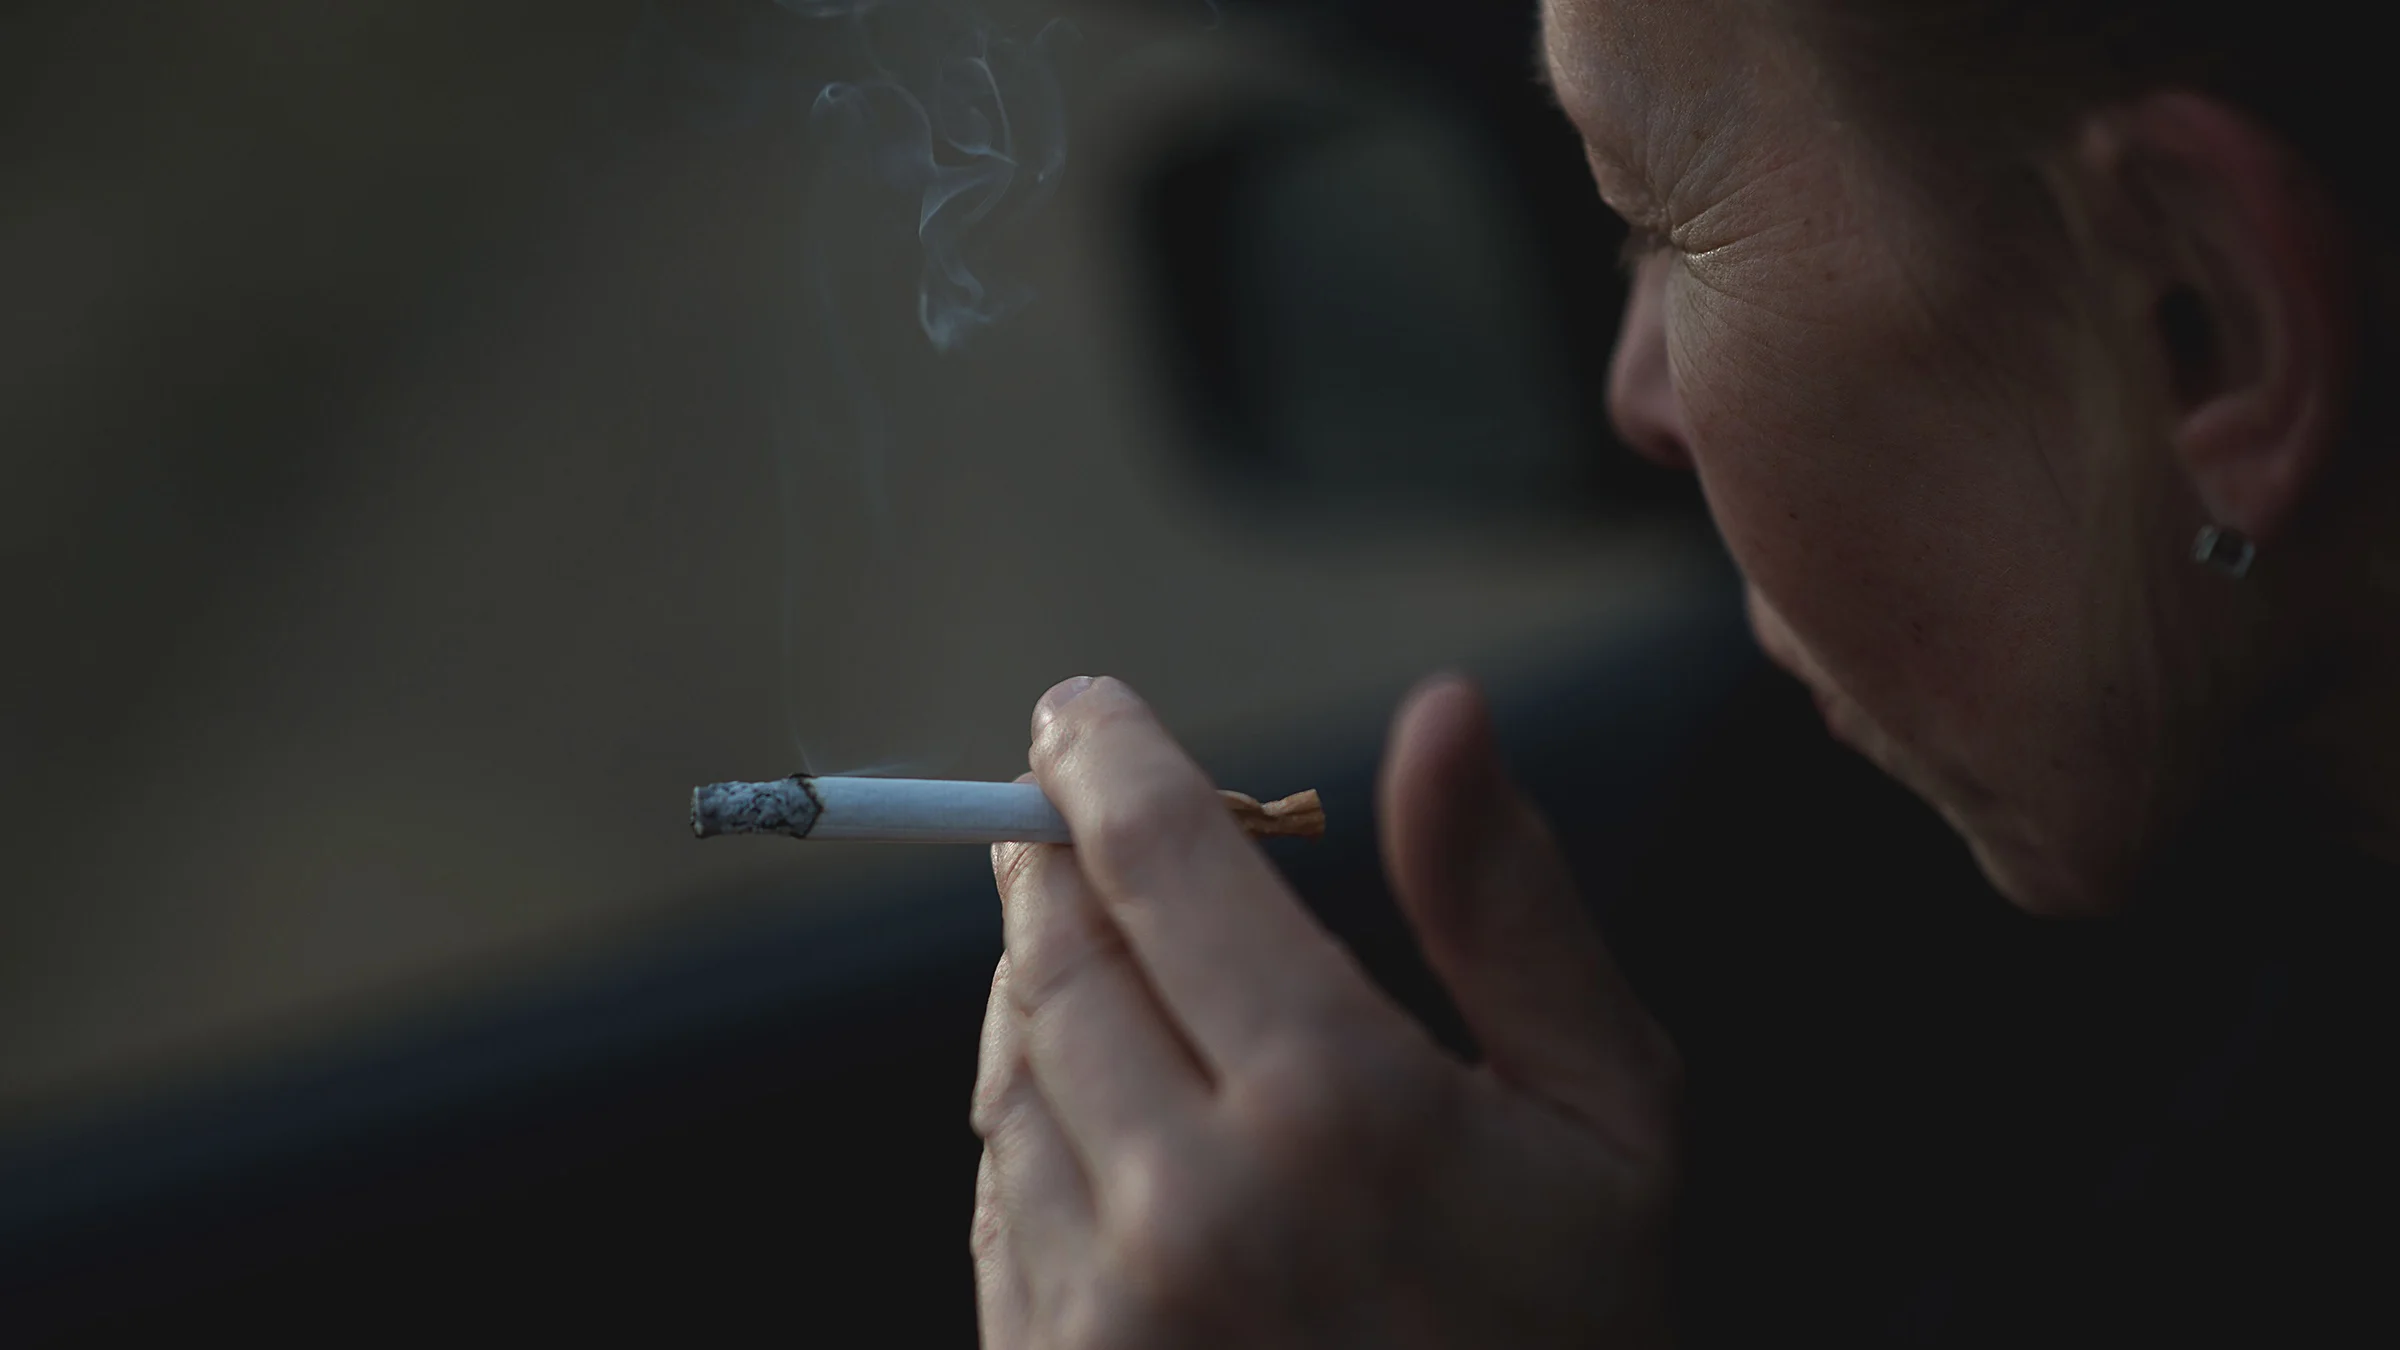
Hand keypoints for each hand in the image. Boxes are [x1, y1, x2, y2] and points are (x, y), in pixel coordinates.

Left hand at [972, 674, 1681, 1349]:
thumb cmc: (1572, 1336)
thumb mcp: (1608, 1117)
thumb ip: (1509, 906)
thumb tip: (1442, 712)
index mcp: (1337, 1111)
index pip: (1165, 863)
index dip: (1109, 759)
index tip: (1079, 708)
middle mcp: (1189, 1205)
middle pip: (1058, 955)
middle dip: (1053, 855)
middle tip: (1060, 800)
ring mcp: (1102, 1311)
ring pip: (1009, 1070)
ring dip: (1035, 978)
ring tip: (1089, 940)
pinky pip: (999, 1196)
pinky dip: (1029, 1112)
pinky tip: (1095, 1101)